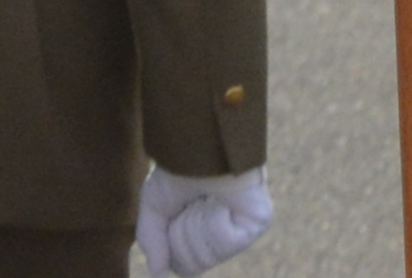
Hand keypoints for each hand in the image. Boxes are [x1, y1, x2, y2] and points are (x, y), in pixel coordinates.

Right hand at [142, 168, 276, 274]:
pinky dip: (215, 219)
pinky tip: (221, 201)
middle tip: (190, 205)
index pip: (184, 268)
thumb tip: (159, 275)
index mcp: (202, 238)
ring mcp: (243, 231)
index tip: (176, 215)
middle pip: (194, 267)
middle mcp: (224, 239)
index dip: (172, 245)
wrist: (198, 146)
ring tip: (206, 199)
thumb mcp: (154, 210)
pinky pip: (227, 241)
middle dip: (183, 234)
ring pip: (209, 256)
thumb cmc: (178, 172)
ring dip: (197, 224)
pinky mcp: (259, 221)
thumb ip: (153, 243)